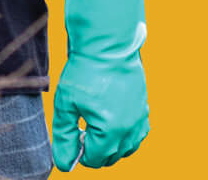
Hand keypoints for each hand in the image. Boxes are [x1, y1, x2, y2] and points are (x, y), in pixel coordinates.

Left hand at [51, 0, 148, 168]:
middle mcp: (130, 129)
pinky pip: (138, 135)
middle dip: (94, 150)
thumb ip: (65, 137)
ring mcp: (140, 119)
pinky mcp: (144, 108)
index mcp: (111, 131)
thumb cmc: (85, 71)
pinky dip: (125, 136)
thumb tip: (63, 164)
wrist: (108, 43)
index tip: (72, 135)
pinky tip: (111, 122)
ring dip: (110, 145)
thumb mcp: (66, 105)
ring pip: (127, 148)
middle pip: (111, 157)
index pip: (94, 160)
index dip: (79, 152)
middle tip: (81, 129)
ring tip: (95, 126)